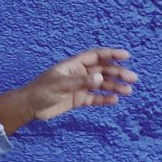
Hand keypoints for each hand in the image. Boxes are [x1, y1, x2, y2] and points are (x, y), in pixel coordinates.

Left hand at [20, 48, 138, 120]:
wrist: (29, 107)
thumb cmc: (40, 91)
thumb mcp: (60, 85)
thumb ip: (80, 82)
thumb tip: (100, 78)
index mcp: (73, 65)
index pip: (95, 56)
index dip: (111, 54)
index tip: (126, 56)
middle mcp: (78, 74)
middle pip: (102, 70)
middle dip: (118, 73)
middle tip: (132, 79)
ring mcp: (79, 87)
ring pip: (101, 85)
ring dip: (115, 86)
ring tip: (128, 91)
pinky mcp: (77, 99)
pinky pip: (95, 98)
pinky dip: (104, 99)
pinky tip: (115, 100)